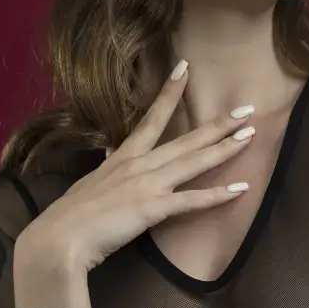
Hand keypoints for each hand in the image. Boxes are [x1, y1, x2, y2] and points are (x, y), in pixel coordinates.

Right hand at [15, 60, 254, 272]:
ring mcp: (149, 184)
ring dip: (225, 149)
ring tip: (250, 136)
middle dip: (218, 123)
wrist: (59, 239)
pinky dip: (217, 195)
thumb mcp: (92, 181)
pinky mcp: (153, 208)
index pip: (153, 117)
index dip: (170, 92)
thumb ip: (108, 165)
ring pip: (194, 162)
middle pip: (187, 138)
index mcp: (125, 155)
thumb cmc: (72, 214)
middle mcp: (141, 164)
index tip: (185, 67)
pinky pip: (191, 200)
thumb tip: (111, 151)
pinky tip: (240, 189)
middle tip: (247, 108)